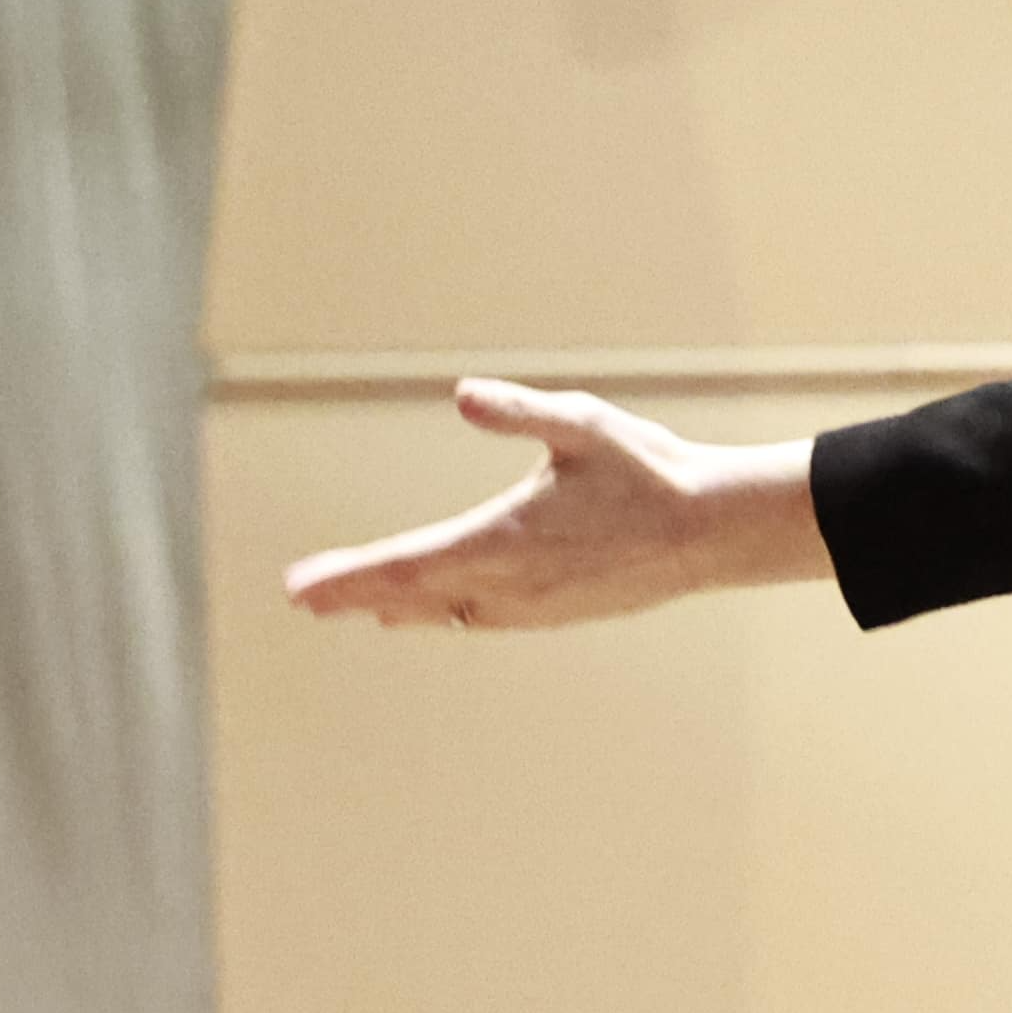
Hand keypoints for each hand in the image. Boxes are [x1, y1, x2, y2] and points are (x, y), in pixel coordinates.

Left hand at [276, 382, 826, 630]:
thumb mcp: (582, 424)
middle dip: (356, 594)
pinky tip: (433, 608)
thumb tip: (463, 394)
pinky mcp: (554, 615)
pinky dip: (443, 611)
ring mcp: (532, 609)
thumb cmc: (647, 470)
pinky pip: (481, 618)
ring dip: (400, 605)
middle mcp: (509, 586)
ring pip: (446, 612)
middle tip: (305, 596)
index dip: (347, 578)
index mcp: (503, 541)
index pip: (405, 566)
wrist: (711, 531)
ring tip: (360, 602)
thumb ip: (519, 412)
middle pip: (412, 598)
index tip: (299, 588)